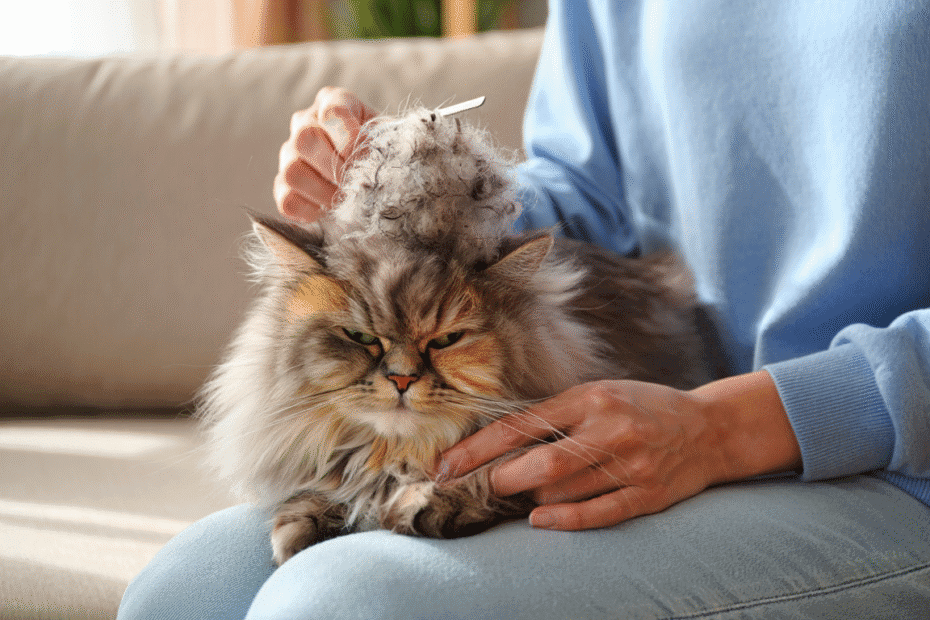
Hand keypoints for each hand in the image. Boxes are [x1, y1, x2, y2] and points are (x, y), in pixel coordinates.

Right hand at [274, 87, 376, 221]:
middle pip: (304, 140)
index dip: (350, 140)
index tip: (367, 159)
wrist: (376, 173)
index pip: (332, 113)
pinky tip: (328, 209)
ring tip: (345, 198)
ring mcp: (289, 153)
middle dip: (335, 168)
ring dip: (324, 192)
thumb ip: (383, 144)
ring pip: (292, 172)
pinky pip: (287, 201)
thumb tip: (369, 164)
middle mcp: (305, 122)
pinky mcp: (283, 184)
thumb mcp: (390, 139)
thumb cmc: (384, 150)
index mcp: (334, 101)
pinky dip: (310, 210)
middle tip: (356, 183)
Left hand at [437, 372, 800, 530]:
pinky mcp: (648, 494)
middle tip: (485, 485)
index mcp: (591, 398)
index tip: (447, 465)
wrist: (709, 428)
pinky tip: (539, 519)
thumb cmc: (641, 407)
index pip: (522, 425)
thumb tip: (501, 443)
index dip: (479, 448)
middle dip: (501, 479)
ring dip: (533, 497)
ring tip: (526, 491)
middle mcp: (611, 429)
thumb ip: (556, 414)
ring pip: (563, 493)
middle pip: (540, 464)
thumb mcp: (599, 393)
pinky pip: (597, 514)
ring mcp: (632, 464)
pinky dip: (563, 520)